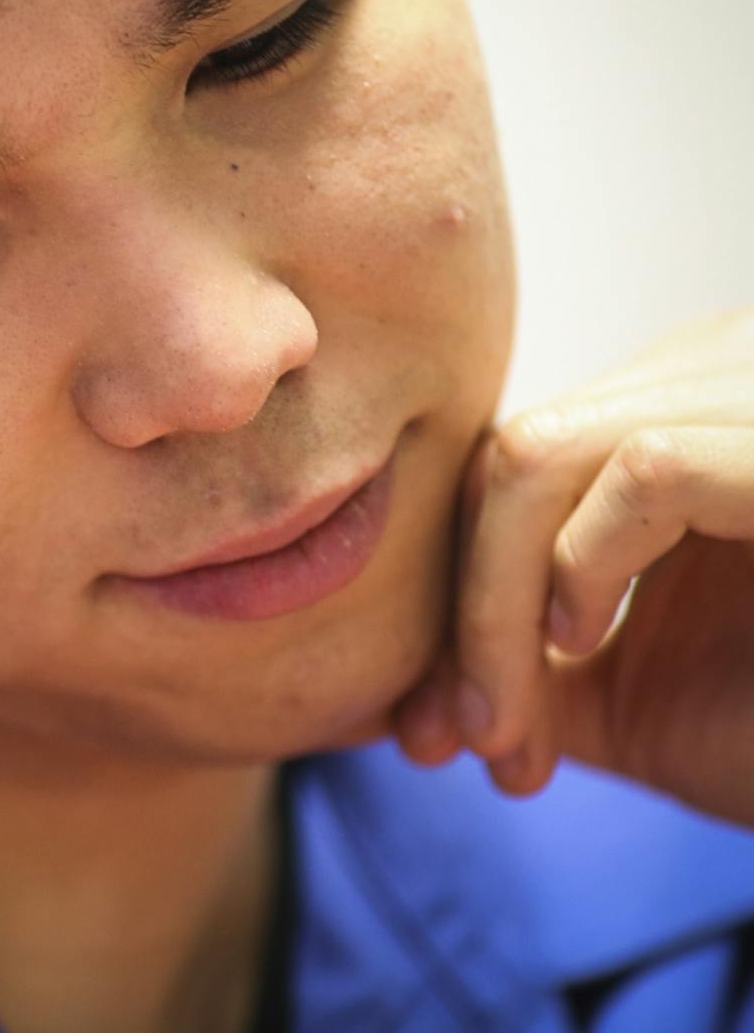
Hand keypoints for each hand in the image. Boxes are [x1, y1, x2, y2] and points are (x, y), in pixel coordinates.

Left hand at [393, 307, 753, 826]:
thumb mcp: (631, 698)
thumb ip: (521, 669)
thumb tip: (397, 701)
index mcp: (662, 419)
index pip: (498, 469)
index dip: (451, 591)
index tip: (438, 727)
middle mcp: (705, 378)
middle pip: (501, 459)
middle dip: (459, 613)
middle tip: (462, 740)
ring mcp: (747, 395)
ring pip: (540, 456)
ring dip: (492, 609)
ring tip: (511, 723)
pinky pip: (641, 468)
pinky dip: (580, 564)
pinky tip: (584, 639)